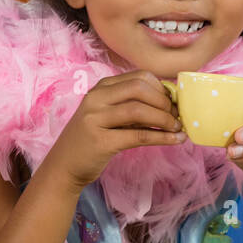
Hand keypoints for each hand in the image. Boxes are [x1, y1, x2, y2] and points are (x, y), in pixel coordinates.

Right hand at [44, 70, 184, 193]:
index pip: (139, 77)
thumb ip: (134, 106)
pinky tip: (176, 140)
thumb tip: (172, 104)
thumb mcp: (111, 115)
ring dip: (165, 119)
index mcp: (101, 88)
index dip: (162, 88)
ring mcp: (95, 119)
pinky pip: (139, 136)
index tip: (174, 102)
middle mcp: (96, 99)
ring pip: (140, 110)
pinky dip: (162, 137)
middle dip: (165, 102)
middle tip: (177, 116)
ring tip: (178, 128)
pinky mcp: (100, 141)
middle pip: (140, 88)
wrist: (64, 165)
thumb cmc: (94, 139)